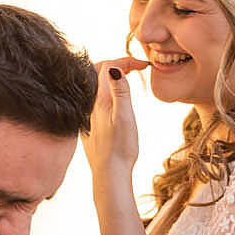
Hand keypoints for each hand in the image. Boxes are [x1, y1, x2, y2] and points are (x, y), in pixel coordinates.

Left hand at [82, 59, 146, 178]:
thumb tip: (115, 67)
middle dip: (118, 63)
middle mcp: (91, 104)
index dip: (126, 60)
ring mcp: (90, 113)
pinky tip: (118, 96)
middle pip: (99, 71)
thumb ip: (120, 92)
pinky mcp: (92, 122)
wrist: (109, 174)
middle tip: (137, 66)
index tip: (144, 65)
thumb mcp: (124, 118)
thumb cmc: (120, 149)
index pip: (108, 66)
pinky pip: (98, 96)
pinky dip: (109, 88)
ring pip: (98, 84)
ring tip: (130, 75)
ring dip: (114, 75)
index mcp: (99, 100)